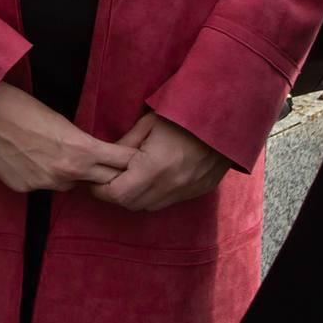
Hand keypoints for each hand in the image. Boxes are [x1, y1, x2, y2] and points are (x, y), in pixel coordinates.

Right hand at [0, 83, 136, 192]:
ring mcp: (44, 183)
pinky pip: (41, 186)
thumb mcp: (61, 121)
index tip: (134, 159)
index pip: (123, 162)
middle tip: (99, 163)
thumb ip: (80, 144)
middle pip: (104, 182)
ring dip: (67, 175)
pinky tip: (24, 158)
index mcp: (82, 149)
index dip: (130, 160)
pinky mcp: (23, 188)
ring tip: (47, 154)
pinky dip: (38, 176)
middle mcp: (68, 172)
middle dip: (104, 173)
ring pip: (69, 185)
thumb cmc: (21, 106)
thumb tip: (89, 156)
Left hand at [90, 113, 230, 212]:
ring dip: (136, 197)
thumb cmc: (184, 116)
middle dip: (115, 195)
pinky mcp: (200, 191)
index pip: (118, 194)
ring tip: (129, 179)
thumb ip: (125, 145)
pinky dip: (156, 196)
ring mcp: (188, 191)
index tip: (94, 180)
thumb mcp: (149, 124)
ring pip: (150, 206)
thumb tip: (105, 158)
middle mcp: (171, 185)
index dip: (101, 190)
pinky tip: (152, 180)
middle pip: (132, 204)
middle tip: (107, 180)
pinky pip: (169, 201)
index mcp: (155, 168)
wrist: (228, 119)